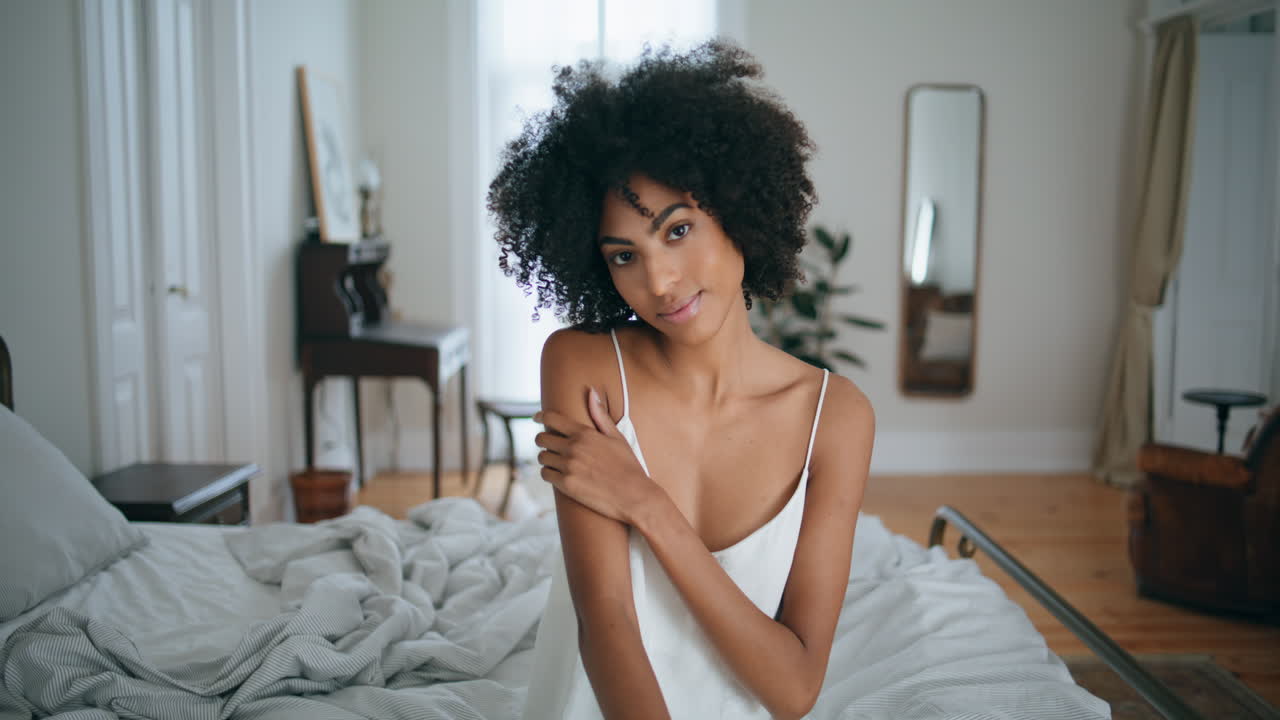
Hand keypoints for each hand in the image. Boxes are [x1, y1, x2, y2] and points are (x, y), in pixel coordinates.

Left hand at [534, 388, 655, 523]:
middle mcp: (573, 448)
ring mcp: (568, 466)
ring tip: (556, 461)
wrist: (634, 495)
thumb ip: (600, 415)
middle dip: (543, 440)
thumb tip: (591, 392)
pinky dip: (549, 474)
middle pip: (541, 438)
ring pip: (542, 457)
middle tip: (550, 445)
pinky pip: (545, 474)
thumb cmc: (628, 465)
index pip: (552, 418)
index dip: (540, 416)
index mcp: (584, 433)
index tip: (536, 418)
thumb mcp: (617, 437)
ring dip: (546, 458)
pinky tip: (558, 475)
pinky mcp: (566, 485)